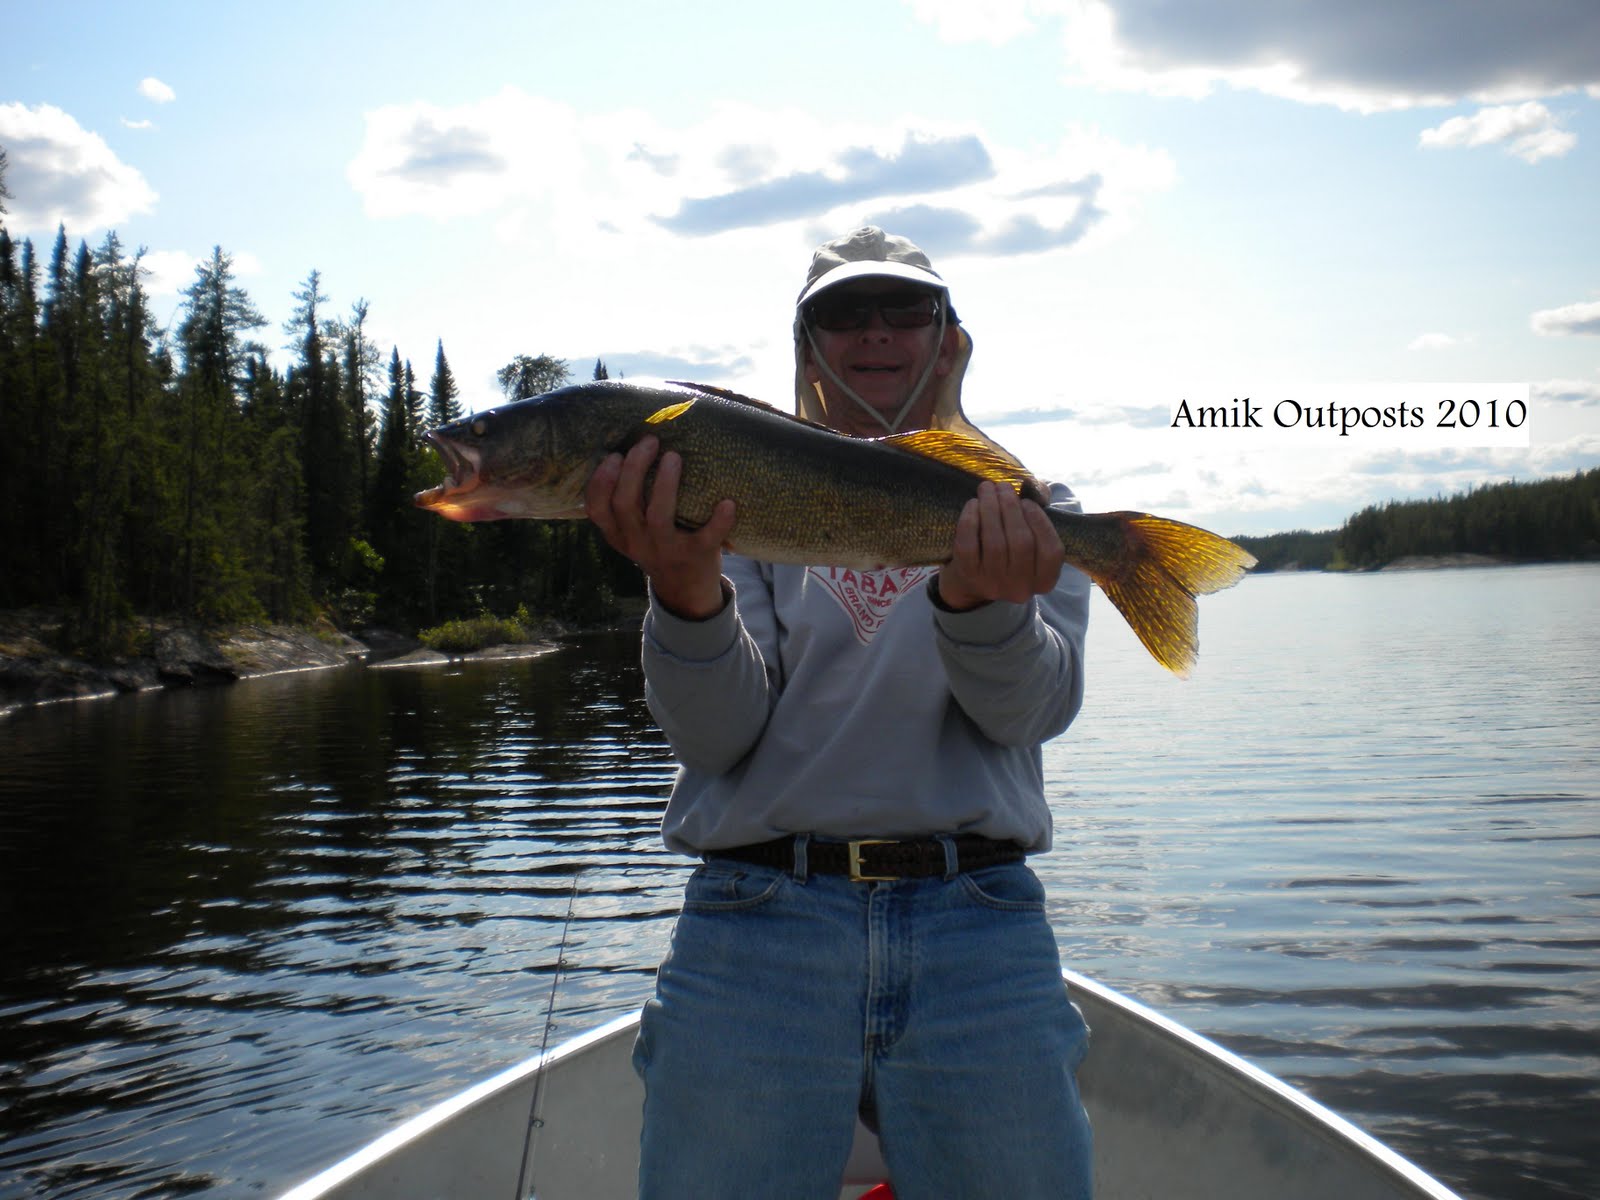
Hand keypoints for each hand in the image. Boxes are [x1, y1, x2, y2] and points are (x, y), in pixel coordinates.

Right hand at [585, 436, 735, 619]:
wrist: (685, 591)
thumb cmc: (658, 546)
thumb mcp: (632, 532)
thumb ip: (626, 504)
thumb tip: (630, 447)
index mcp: (618, 535)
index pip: (597, 508)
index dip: (601, 481)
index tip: (614, 455)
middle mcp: (638, 543)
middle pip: (625, 504)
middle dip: (634, 469)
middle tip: (649, 441)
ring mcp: (667, 551)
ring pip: (658, 517)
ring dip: (665, 485)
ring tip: (674, 456)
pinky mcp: (697, 556)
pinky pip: (707, 538)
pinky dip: (718, 521)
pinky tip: (727, 503)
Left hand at [935, 481, 1064, 609]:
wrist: (973, 580)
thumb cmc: (1009, 550)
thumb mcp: (1030, 539)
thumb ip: (1039, 512)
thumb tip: (1037, 489)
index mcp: (1044, 580)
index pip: (1052, 551)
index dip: (1040, 522)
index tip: (1027, 502)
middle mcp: (1021, 588)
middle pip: (1021, 542)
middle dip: (1011, 508)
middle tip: (1003, 486)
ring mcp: (993, 584)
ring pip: (994, 542)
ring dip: (990, 508)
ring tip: (987, 488)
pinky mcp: (969, 577)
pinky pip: (969, 545)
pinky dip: (970, 520)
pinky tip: (973, 504)